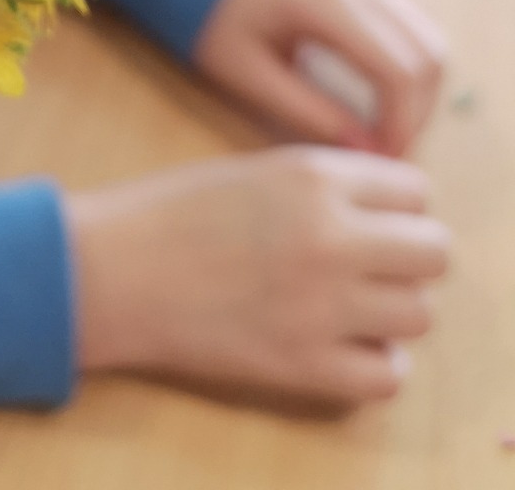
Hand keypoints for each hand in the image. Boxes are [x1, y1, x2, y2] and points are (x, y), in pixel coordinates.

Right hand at [68, 147, 450, 402]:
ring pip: (418, 315)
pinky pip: (387, 375)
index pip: (416, 191)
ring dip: (391, 310)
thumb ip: (325, 186)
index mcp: (314, 176)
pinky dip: (372, 363)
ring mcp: (323, 306)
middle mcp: (331, 236)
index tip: (372, 221)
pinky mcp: (305, 366)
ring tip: (347, 305)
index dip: (397, 208)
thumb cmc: (172, 211)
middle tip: (369, 265)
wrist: (110, 269)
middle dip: (408, 259)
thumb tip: (389, 211)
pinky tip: (337, 344)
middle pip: (434, 253)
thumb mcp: (255, 170)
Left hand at [194, 0, 445, 154]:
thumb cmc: (215, 19)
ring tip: (391, 129)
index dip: (403, 122)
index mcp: (326, 1)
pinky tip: (390, 96)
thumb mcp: (248, 74)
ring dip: (424, 90)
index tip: (385, 159)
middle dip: (418, 112)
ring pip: (431, 38)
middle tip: (390, 151)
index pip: (397, 68)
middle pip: (428, 54)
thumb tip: (365, 150)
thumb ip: (307, 112)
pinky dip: (417, 64)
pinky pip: (417, 23)